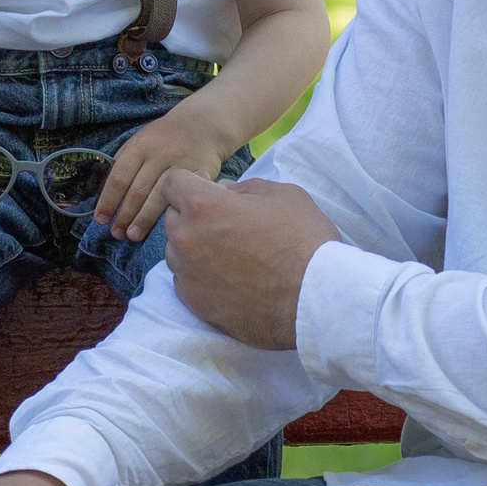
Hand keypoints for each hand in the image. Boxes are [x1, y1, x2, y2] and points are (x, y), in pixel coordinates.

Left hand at [94, 103, 236, 240]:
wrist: (203, 124)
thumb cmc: (164, 137)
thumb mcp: (140, 140)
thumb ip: (124, 162)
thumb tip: (105, 194)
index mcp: (140, 146)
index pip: (119, 177)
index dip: (108, 200)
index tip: (101, 219)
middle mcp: (159, 155)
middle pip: (137, 191)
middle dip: (124, 216)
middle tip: (116, 234)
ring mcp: (181, 165)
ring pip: (159, 198)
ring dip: (143, 220)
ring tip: (132, 235)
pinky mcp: (200, 174)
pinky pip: (184, 198)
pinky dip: (173, 214)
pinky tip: (164, 226)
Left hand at [163, 173, 337, 349]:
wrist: (314, 300)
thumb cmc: (304, 241)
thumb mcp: (283, 195)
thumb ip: (245, 187)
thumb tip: (224, 190)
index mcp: (203, 205)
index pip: (172, 183)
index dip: (190, 183)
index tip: (208, 193)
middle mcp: (186, 238)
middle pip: (172, 217)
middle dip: (192, 215)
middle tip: (225, 224)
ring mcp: (187, 274)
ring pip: (176, 250)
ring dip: (193, 246)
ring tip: (229, 254)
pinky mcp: (194, 302)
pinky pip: (184, 279)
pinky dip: (199, 275)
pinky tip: (228, 278)